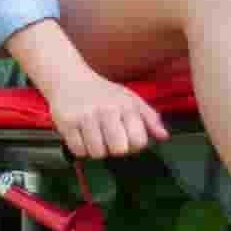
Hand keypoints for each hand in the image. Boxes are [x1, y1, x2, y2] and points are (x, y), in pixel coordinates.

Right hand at [41, 69, 168, 165]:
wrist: (69, 78)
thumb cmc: (102, 92)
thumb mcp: (130, 99)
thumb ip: (149, 118)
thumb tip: (164, 136)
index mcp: (126, 105)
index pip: (139, 141)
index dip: (133, 145)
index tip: (126, 137)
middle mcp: (107, 110)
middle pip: (119, 150)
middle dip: (114, 149)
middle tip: (109, 138)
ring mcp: (85, 116)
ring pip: (97, 153)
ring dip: (96, 149)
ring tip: (94, 135)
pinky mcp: (67, 123)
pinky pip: (79, 151)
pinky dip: (80, 148)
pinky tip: (81, 135)